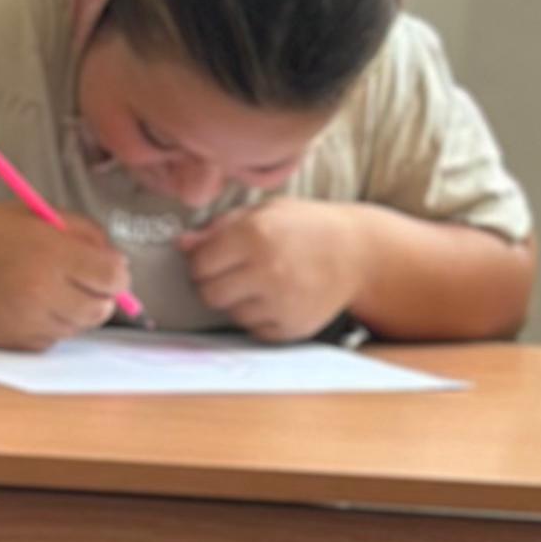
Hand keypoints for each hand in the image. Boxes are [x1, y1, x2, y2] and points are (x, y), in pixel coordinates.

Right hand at [0, 205, 128, 349]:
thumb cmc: (0, 231)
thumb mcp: (47, 215)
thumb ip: (89, 235)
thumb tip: (120, 266)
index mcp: (52, 254)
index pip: (112, 278)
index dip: (119, 275)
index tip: (112, 269)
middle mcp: (40, 292)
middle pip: (100, 310)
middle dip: (103, 297)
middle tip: (90, 282)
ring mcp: (26, 321)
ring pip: (78, 328)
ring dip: (78, 312)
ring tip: (56, 290)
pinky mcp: (14, 341)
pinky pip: (53, 340)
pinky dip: (53, 325)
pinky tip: (36, 304)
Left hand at [177, 198, 365, 341]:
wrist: (358, 253)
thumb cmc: (307, 226)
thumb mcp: (265, 212)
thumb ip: (220, 227)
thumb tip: (182, 244)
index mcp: (255, 235)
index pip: (198, 264)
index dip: (200, 262)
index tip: (211, 259)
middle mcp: (267, 270)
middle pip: (209, 294)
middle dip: (213, 284)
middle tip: (231, 273)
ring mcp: (281, 302)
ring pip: (231, 314)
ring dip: (237, 301)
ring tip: (260, 282)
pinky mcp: (292, 327)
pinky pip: (254, 330)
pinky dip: (258, 316)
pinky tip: (276, 297)